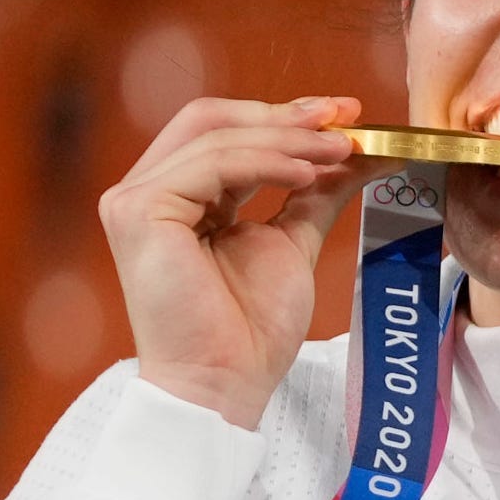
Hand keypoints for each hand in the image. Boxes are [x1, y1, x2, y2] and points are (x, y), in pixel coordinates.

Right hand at [99, 95, 380, 427]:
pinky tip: (308, 173)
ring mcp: (136, 200)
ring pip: (216, 135)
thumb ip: (316, 191)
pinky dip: (266, 161)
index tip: (347, 115)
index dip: (285, 116)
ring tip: (340, 150)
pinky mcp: (138, 212)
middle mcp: (149, 192)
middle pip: (213, 119)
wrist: (227, 385)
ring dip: (287, 138)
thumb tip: (363, 151)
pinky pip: (212, 164)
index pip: (227, 132)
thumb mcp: (293, 240)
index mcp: (181, 197)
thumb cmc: (251, 329)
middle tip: (345, 118)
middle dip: (284, 115)